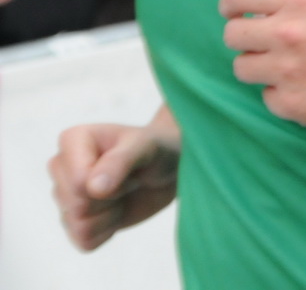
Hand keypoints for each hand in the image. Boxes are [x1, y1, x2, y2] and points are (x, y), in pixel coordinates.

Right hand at [49, 120, 180, 250]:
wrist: (169, 169)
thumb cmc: (156, 149)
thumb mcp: (147, 146)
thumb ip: (120, 161)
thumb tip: (92, 188)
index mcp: (72, 140)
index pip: (79, 181)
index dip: (112, 181)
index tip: (130, 165)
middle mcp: (60, 167)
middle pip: (76, 205)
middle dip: (112, 197)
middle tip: (130, 179)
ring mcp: (64, 196)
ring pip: (79, 225)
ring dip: (112, 214)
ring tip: (124, 192)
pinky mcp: (74, 221)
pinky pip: (84, 241)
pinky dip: (108, 230)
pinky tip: (118, 209)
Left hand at [219, 0, 305, 131]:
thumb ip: (292, 0)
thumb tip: (253, 9)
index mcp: (299, 0)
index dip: (230, 5)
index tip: (237, 14)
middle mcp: (286, 32)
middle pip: (231, 34)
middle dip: (246, 39)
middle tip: (269, 45)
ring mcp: (284, 70)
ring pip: (241, 67)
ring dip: (260, 67)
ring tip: (289, 68)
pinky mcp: (287, 103)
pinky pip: (265, 95)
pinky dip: (281, 93)